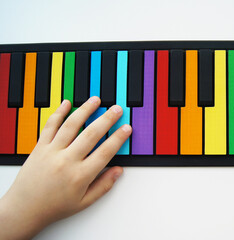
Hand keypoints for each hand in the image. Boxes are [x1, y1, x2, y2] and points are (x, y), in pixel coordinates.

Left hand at [0, 97, 130, 239]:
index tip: (126, 128)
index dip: (118, 138)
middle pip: (91, 134)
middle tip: (116, 109)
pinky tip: (67, 104)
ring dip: (85, 110)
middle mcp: (66, 161)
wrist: (24, 209)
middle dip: (107, 119)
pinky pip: (50, 126)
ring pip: (71, 125)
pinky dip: (59, 113)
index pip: (105, 152)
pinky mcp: (39, 147)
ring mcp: (52, 152)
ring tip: (96, 100)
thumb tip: (118, 171)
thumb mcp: (84, 202)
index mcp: (80, 176)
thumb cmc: (54, 207)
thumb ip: (104, 186)